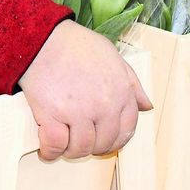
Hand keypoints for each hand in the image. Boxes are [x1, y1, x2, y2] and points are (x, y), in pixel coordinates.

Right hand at [18, 20, 151, 160]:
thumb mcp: (112, 56)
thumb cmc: (75, 44)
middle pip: (104, 143)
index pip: (127, 130)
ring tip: (64, 144)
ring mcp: (78, 112)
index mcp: (121, 92)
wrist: (43, 38)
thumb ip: (132, 83)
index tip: (104, 139)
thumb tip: (146, 105)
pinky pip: (55, 146)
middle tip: (81, 140)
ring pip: (80, 148)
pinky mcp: (53, 116)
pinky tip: (48, 149)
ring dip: (71, 151)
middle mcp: (104, 105)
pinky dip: (51, 151)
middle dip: (93, 146)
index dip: (115, 139)